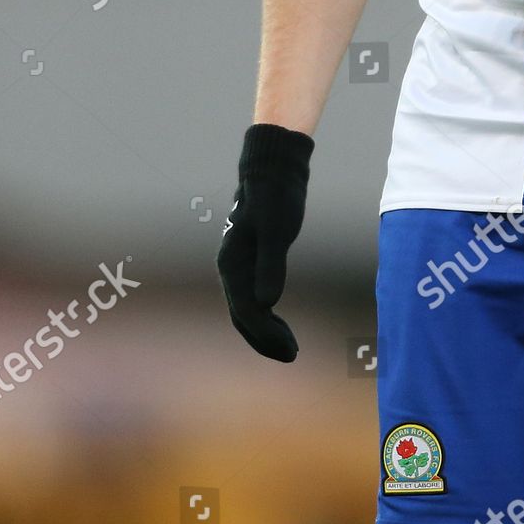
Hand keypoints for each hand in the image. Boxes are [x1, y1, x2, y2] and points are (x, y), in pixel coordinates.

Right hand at [216, 123, 313, 361]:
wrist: (272, 169)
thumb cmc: (275, 195)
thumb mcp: (277, 228)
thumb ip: (271, 264)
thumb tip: (268, 302)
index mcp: (233, 263)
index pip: (246, 311)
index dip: (266, 335)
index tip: (289, 352)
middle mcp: (231, 267)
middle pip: (243, 315)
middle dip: (264, 339)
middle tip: (291, 355)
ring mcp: (240, 264)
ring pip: (247, 309)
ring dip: (265, 330)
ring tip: (289, 347)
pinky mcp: (251, 259)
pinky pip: (254, 296)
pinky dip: (267, 314)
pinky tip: (281, 322)